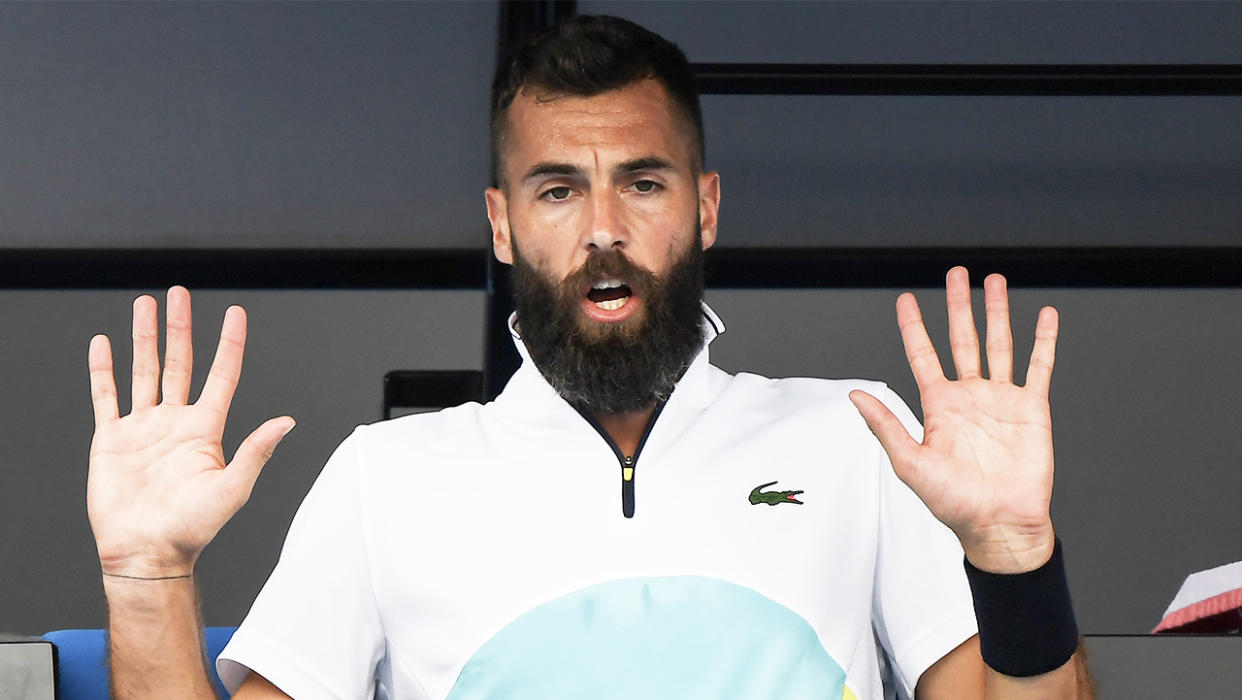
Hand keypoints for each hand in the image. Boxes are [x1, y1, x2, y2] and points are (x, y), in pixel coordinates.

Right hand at [87, 287, 293, 577]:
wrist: (146, 553)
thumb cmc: (192, 529)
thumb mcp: (233, 488)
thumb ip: (257, 450)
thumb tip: (288, 421)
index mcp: (205, 430)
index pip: (221, 374)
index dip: (229, 343)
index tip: (235, 313)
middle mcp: (175, 422)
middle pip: (180, 362)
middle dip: (180, 327)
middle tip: (179, 293)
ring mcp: (143, 428)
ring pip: (144, 371)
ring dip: (143, 338)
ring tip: (144, 305)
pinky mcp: (112, 440)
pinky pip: (106, 396)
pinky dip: (103, 370)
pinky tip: (104, 344)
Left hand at [850, 267, 1058, 573]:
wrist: (998, 525)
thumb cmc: (953, 503)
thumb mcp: (910, 463)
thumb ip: (885, 425)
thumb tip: (854, 396)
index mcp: (939, 407)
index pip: (922, 355)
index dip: (914, 327)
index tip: (905, 300)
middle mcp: (969, 397)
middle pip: (962, 339)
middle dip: (958, 306)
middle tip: (956, 273)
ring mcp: (1002, 400)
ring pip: (999, 344)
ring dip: (997, 312)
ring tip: (994, 281)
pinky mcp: (1032, 409)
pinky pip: (1039, 367)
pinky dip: (1044, 340)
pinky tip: (1046, 315)